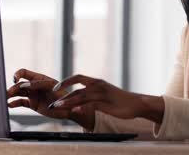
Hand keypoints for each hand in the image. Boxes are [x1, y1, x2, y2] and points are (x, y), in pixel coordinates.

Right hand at [6, 69, 94, 129]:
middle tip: (8, 94)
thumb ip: (39, 84)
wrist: (69, 109)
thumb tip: (24, 84)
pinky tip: (10, 105)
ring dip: (11, 95)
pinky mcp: (33, 104)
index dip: (17, 74)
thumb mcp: (52, 87)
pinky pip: (21, 102)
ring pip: (18, 93)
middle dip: (13, 88)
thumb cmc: (63, 95)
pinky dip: (15, 103)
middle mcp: (35, 86)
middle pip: (19, 84)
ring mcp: (33, 95)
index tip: (14, 79)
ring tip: (5, 99)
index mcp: (39, 78)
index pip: (24, 73)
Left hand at [50, 74, 164, 122]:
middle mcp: (98, 85)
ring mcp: (102, 94)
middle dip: (62, 94)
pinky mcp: (106, 104)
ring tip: (56, 107)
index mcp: (97, 82)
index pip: (78, 77)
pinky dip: (81, 107)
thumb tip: (79, 99)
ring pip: (81, 96)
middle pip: (76, 87)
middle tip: (51, 103)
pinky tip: (74, 111)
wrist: (136, 103)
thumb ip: (92, 95)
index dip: (65, 81)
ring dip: (67, 101)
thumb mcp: (104, 95)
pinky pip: (91, 104)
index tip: (54, 88)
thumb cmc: (120, 100)